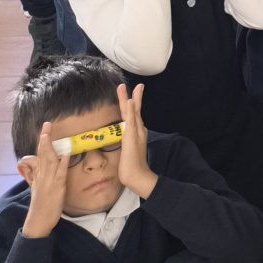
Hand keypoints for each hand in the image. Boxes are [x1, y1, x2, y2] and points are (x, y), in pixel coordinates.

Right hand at [18, 123, 67, 237]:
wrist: (37, 222)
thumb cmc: (39, 204)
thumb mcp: (34, 187)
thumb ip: (30, 174)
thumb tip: (23, 162)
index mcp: (38, 175)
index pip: (39, 154)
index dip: (42, 140)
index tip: (45, 128)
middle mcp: (41, 176)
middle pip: (42, 154)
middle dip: (45, 138)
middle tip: (47, 124)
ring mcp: (48, 182)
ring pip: (48, 161)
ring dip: (50, 147)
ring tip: (50, 134)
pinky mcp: (56, 188)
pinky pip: (59, 174)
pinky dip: (62, 163)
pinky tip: (66, 154)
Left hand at [115, 83, 156, 198]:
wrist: (137, 176)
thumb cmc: (132, 167)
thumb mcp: (128, 152)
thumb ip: (127, 144)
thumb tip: (124, 141)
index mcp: (137, 133)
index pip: (134, 116)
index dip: (132, 105)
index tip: (131, 96)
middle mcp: (139, 130)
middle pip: (135, 110)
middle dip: (134, 97)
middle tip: (135, 85)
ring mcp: (136, 132)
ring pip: (132, 111)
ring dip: (130, 98)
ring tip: (127, 87)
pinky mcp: (131, 136)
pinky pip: (131, 120)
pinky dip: (130, 109)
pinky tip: (129, 101)